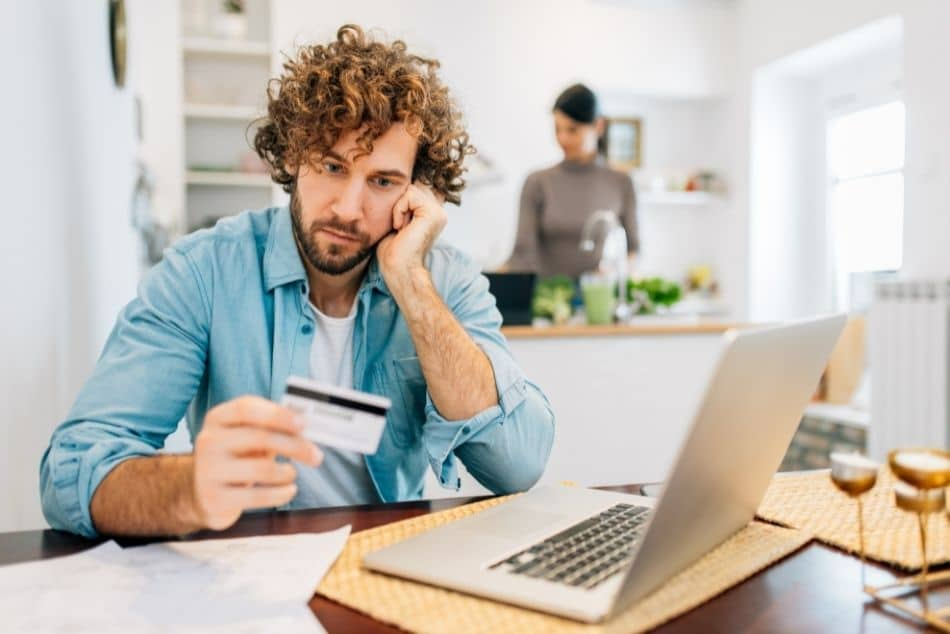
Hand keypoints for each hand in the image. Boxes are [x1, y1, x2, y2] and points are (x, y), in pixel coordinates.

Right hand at [191, 396, 321, 529]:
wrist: (206, 493)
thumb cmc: (238, 457)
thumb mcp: (249, 436)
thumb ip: (273, 426)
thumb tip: (307, 422)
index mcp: (218, 418)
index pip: (247, 408)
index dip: (278, 414)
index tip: (305, 423)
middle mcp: (209, 441)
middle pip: (261, 437)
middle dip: (295, 446)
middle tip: (317, 456)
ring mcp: (208, 470)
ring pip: (262, 469)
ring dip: (288, 472)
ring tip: (291, 473)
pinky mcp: (215, 498)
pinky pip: (258, 497)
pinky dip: (282, 494)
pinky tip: (289, 490)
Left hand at [376, 183, 446, 288]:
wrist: (398, 268)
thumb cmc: (393, 250)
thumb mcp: (397, 221)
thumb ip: (403, 204)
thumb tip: (400, 184)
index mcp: (431, 214)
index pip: (412, 190)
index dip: (400, 203)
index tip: (399, 226)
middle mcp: (438, 212)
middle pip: (411, 187)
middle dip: (399, 205)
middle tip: (400, 228)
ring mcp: (438, 212)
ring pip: (410, 190)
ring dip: (398, 209)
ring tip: (401, 228)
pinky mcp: (433, 213)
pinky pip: (409, 195)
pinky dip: (399, 210)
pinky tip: (401, 227)